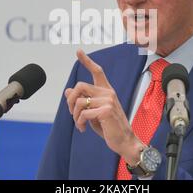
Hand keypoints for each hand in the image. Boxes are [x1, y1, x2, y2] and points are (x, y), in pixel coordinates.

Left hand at [64, 49, 144, 164]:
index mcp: (106, 91)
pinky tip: (83, 129)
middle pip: (80, 86)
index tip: (78, 51)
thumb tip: (67, 90)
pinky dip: (79, 123)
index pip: (97, 71)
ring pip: (78, 101)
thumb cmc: (109, 127)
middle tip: (71, 113)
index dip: (87, 61)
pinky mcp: (106, 110)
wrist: (124, 141)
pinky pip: (83, 113)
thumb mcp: (92, 113)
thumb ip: (82, 101)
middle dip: (70, 101)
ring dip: (74, 115)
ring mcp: (108, 100)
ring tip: (79, 124)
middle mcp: (108, 92)